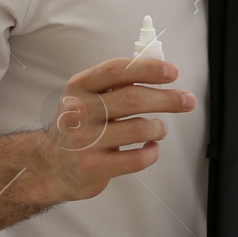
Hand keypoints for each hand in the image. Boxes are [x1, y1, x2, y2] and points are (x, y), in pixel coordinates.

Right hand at [39, 57, 195, 202]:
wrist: (50, 165)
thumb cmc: (77, 125)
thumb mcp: (86, 97)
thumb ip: (116, 84)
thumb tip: (160, 71)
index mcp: (80, 86)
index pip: (117, 70)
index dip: (148, 69)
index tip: (172, 72)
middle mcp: (79, 111)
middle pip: (133, 99)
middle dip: (167, 98)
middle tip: (187, 100)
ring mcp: (85, 140)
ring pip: (139, 129)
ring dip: (158, 128)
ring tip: (160, 128)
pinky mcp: (94, 166)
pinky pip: (137, 158)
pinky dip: (152, 152)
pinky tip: (150, 148)